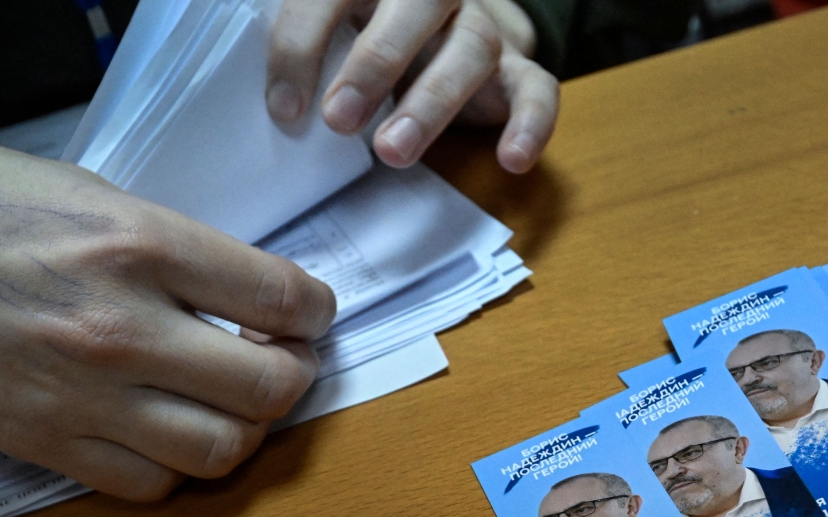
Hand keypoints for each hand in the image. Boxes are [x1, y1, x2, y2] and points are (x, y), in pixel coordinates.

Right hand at [0, 149, 336, 500]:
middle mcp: (119, 328)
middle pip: (268, 387)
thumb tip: (253, 296)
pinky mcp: (44, 441)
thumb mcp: (100, 198)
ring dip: (248, 428)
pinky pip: (149, 485)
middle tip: (286, 359)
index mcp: (140, 246)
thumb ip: (184, 251)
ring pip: (219, 449)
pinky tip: (173, 430)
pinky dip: (179, 465)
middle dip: (296, 375)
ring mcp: (81, 395)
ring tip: (237, 399)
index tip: (311, 315)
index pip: (281, 297)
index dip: (318, 312)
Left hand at [266, 0, 558, 172]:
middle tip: (340, 121)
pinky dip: (532, 124)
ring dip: (432, 101)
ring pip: (472, 47)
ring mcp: (482, 28)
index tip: (283, 109)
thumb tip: (257, 97)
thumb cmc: (368, 37)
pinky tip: (512, 160)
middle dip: (375, 63)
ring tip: (393, 152)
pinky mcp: (518, 70)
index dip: (303, 44)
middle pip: (417, 4)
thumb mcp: (327, 29)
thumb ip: (298, 43)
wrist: (444, 29)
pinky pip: (539, 89)